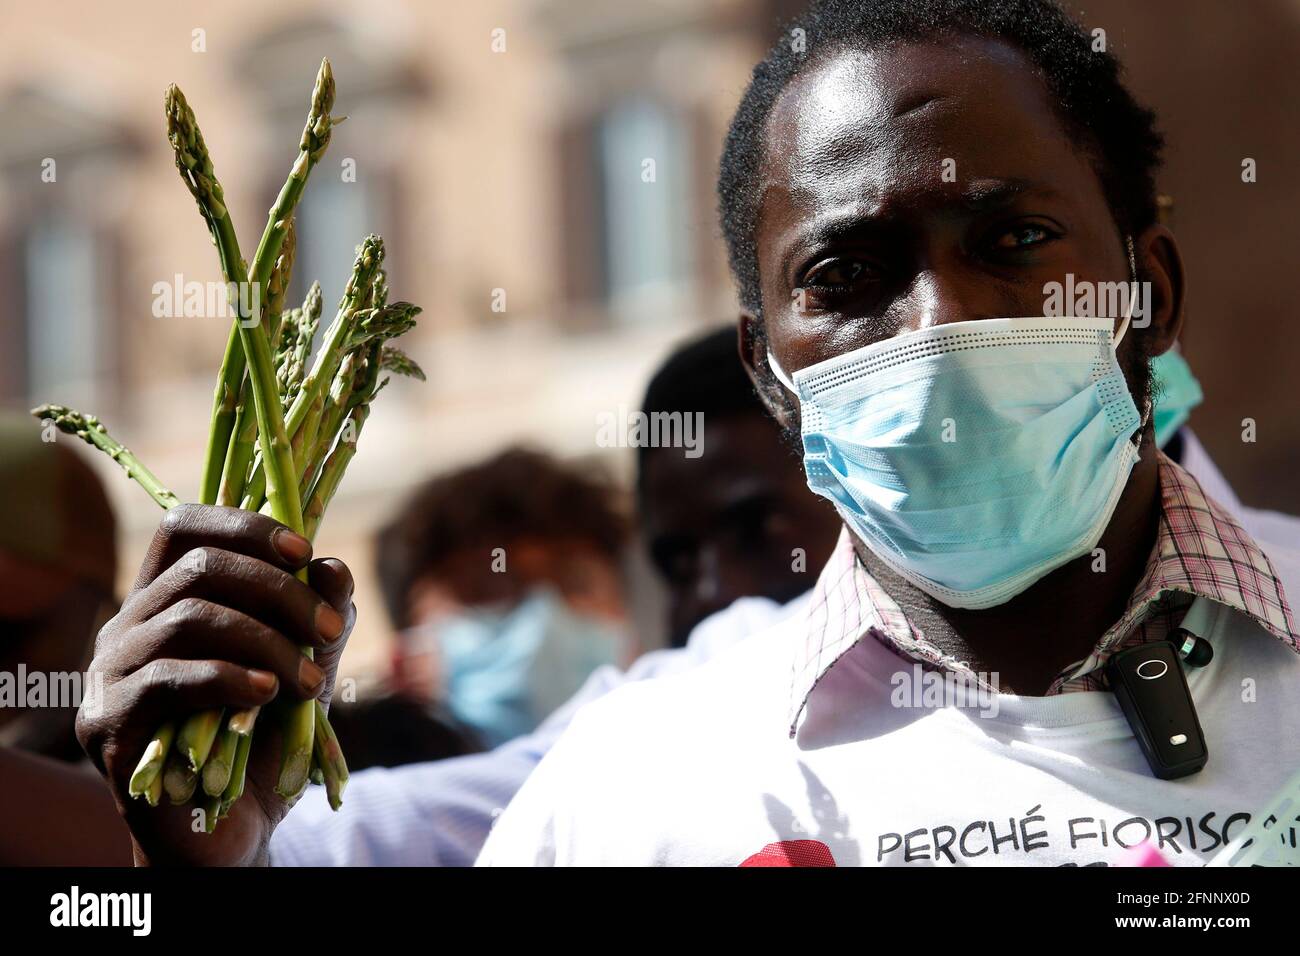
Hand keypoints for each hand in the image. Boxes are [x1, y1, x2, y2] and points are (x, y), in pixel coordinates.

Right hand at [76, 504, 354, 865]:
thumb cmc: (263, 739)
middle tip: (329, 630)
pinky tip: (269, 695)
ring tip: (308, 680)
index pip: (185, 526)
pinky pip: (168, 679)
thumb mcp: (304, 666)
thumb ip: (319, 617)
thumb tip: (331, 566)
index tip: (306, 551)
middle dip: (279, 590)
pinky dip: (230, 678)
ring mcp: (109, 673)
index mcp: (165, 599)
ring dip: (266, 641)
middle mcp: (127, 626)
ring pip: (188, 618)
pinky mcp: (106, 723)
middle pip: (197, 567)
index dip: (245, 526)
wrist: (228, 832)